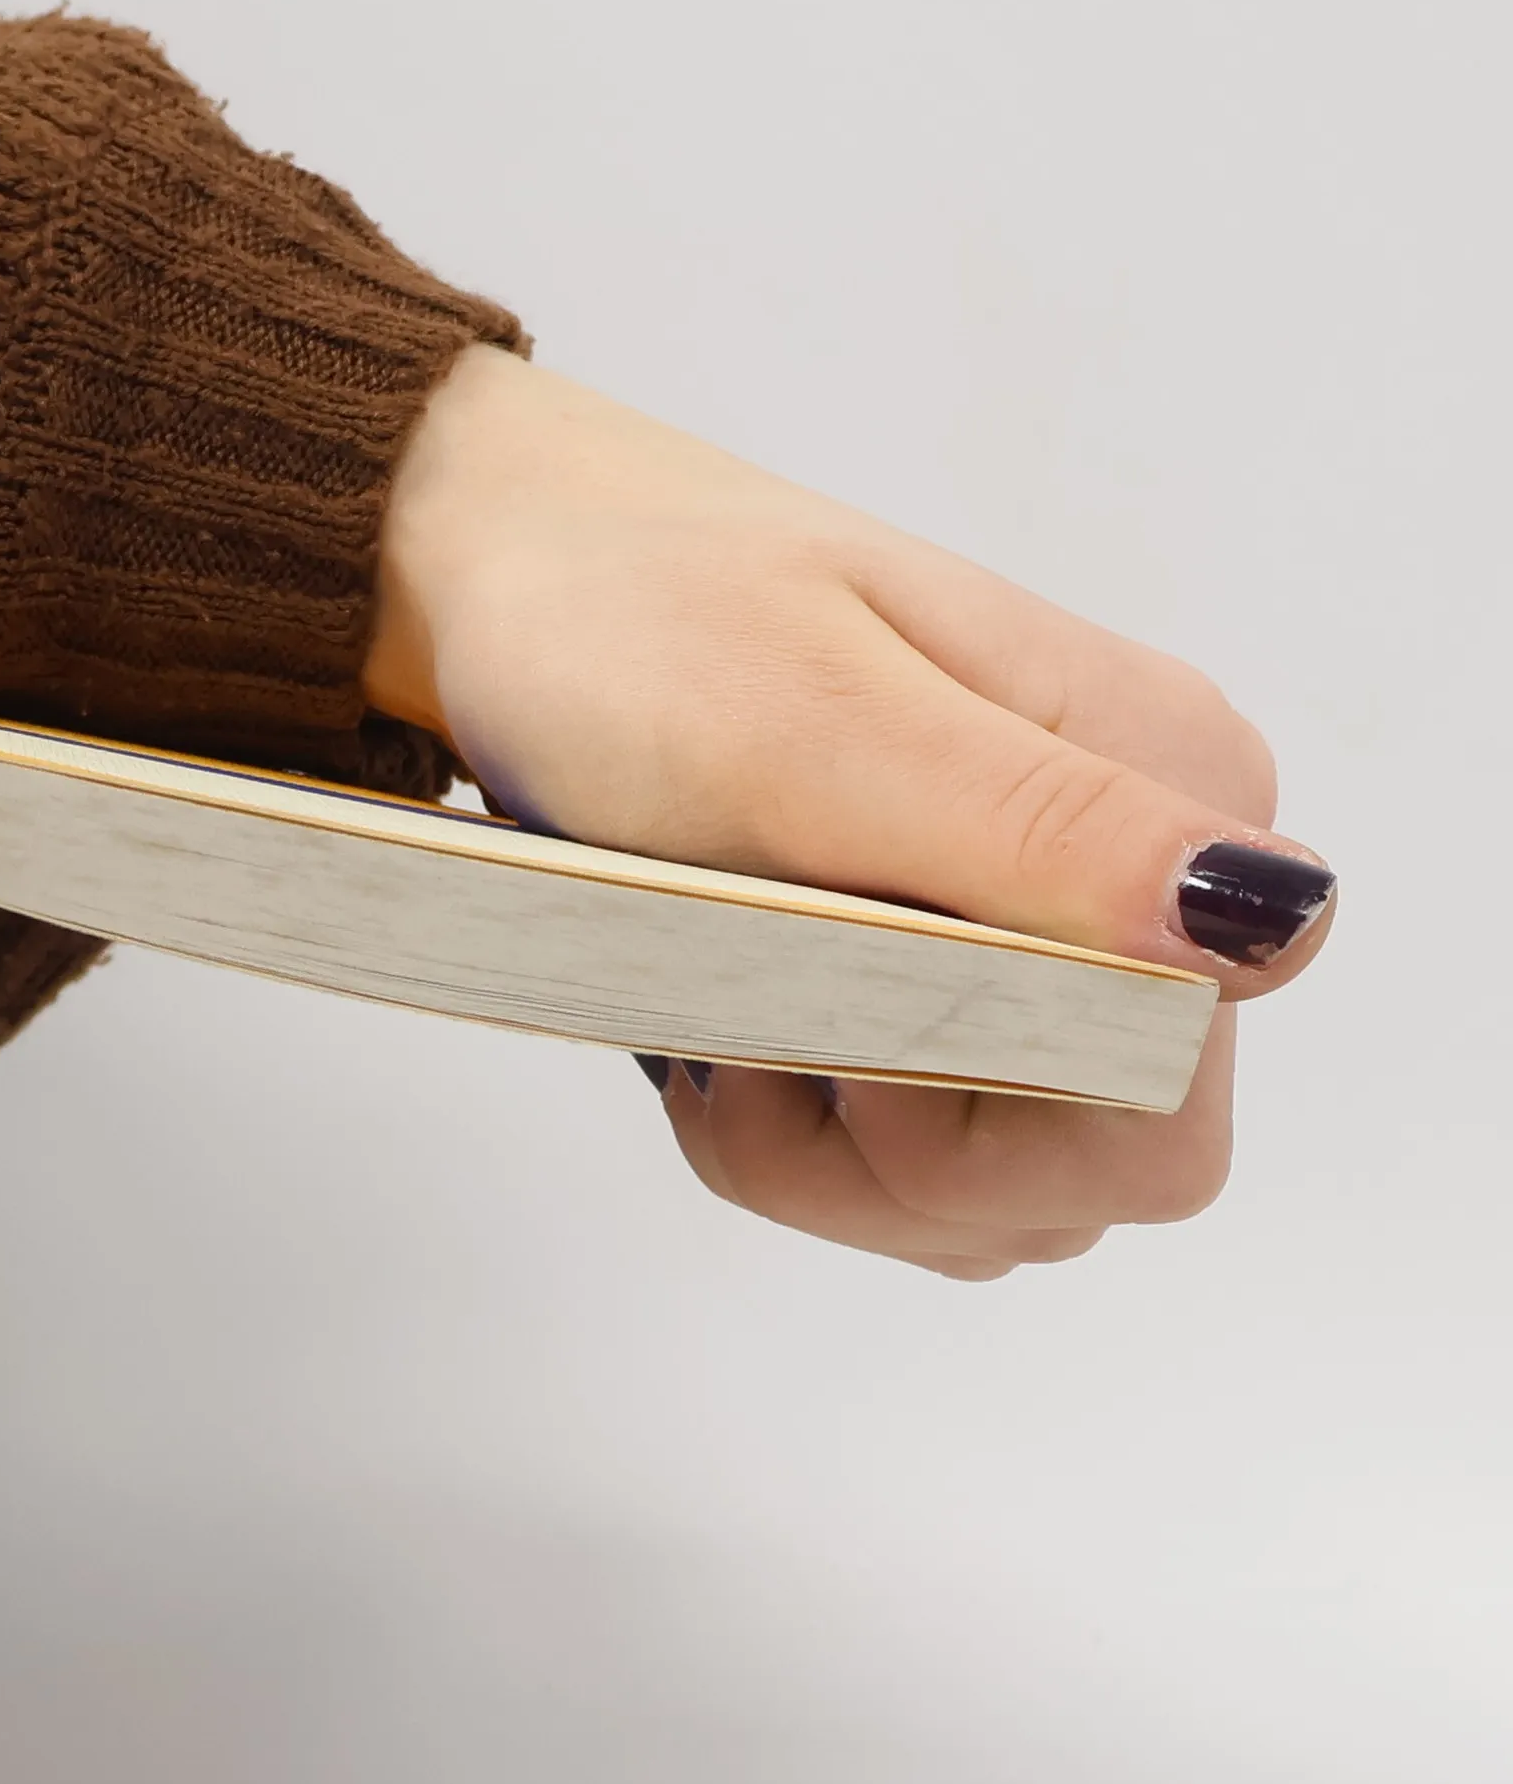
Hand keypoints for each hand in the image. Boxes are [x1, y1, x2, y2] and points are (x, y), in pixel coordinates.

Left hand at [367, 345, 1335, 1278]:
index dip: (991, 1112)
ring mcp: (1041, 947)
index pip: (1167, 1091)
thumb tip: (1263, 916)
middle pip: (1096, 1167)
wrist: (519, 590)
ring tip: (723, 1023)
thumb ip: (1039, 829)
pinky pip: (920, 1171)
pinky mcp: (952, 992)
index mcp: (1161, 785)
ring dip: (836, 1160)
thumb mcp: (812, 723)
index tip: (835, 1014)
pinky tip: (731, 1048)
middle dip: (902, 1156)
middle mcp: (1132, 880)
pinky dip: (803, 1149)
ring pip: (1002, 1193)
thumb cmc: (637, 621)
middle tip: (755, 1034)